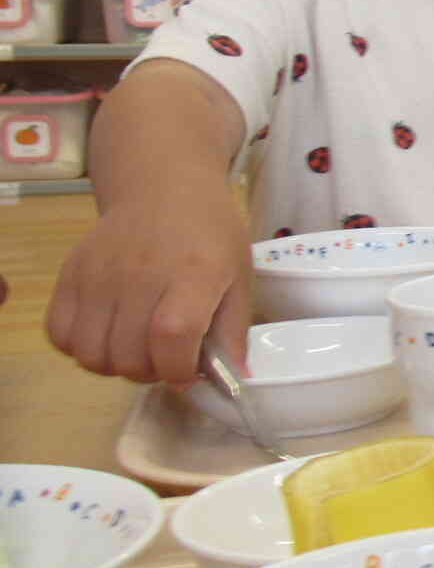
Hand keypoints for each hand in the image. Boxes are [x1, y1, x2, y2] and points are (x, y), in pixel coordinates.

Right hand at [45, 185, 250, 385]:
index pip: (171, 335)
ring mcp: (98, 274)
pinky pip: (60, 335)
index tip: (187, 374)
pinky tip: (107, 333)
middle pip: (128, 355)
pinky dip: (80, 347)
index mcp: (193, 273)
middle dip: (150, 372)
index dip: (177, 368)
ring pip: (92, 354)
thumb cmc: (209, 234)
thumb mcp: (239, 275)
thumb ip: (234, 329)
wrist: (162, 189)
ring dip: (115, 365)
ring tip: (136, 348)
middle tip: (164, 357)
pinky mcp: (69, 274)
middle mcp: (140, 274)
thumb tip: (236, 378)